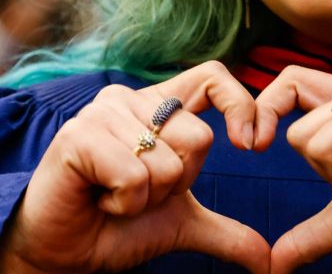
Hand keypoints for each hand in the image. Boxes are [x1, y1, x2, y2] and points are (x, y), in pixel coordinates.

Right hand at [0, 61, 269, 272]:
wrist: (62, 253)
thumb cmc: (114, 226)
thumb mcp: (179, 225)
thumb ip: (225, 232)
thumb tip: (269, 260)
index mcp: (157, 107)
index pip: (213, 77)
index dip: (240, 105)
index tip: (252, 145)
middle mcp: (130, 100)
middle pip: (199, 138)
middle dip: (177, 185)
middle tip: (137, 193)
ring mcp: (102, 113)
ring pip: (168, 162)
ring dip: (146, 198)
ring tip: (113, 196)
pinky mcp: (79, 136)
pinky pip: (135, 175)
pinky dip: (124, 202)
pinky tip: (98, 198)